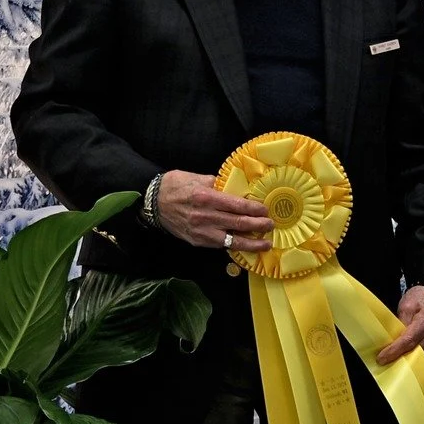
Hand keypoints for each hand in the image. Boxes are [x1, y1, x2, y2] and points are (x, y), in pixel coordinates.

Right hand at [156, 170, 272, 252]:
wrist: (152, 202)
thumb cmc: (174, 186)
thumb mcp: (195, 177)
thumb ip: (216, 183)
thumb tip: (234, 188)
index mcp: (206, 198)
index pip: (237, 205)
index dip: (254, 209)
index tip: (265, 209)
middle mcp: (205, 216)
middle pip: (238, 223)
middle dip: (258, 226)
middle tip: (271, 225)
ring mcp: (202, 231)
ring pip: (232, 240)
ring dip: (251, 243)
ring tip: (265, 244)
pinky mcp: (198, 241)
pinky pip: (220, 245)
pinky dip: (235, 246)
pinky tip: (246, 246)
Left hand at [378, 285, 423, 365]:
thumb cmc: (418, 301)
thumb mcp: (406, 306)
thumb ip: (400, 323)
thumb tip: (392, 342)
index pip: (409, 340)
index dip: (395, 351)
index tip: (382, 359)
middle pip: (416, 352)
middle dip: (399, 358)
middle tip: (385, 362)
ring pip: (422, 358)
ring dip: (408, 361)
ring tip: (396, 359)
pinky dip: (417, 361)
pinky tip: (408, 358)